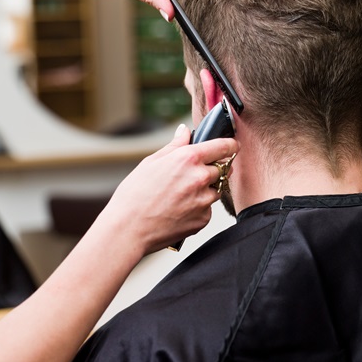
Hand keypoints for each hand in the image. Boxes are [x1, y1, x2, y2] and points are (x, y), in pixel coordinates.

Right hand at [99, 125, 238, 257]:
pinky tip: (178, 210)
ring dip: (205, 190)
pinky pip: (207, 209)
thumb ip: (175, 145)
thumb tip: (185, 132)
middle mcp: (201, 178)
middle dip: (213, 170)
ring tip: (179, 196)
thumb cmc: (134, 195)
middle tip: (191, 177)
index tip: (232, 146)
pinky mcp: (203, 219)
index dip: (231, 145)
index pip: (224, 146)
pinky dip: (197, 209)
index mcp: (188, 158)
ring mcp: (204, 200)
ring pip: (215, 190)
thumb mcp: (151, 162)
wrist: (128, 230)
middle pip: (222, 169)